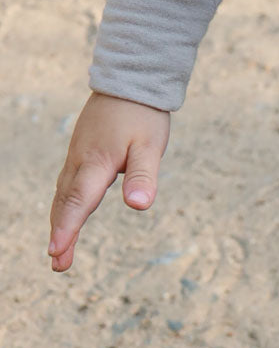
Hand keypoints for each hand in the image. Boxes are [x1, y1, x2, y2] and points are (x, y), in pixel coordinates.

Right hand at [48, 93, 170, 271]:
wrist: (130, 82)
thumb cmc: (143, 115)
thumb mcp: (150, 146)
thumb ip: (144, 176)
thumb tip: (139, 206)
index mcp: (97, 162)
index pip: (79, 201)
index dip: (68, 228)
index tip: (57, 252)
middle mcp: (80, 161)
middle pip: (66, 204)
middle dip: (61, 235)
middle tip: (58, 265)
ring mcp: (77, 157)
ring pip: (63, 196)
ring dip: (60, 223)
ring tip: (59, 252)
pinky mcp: (81, 154)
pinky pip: (67, 186)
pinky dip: (64, 207)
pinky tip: (66, 219)